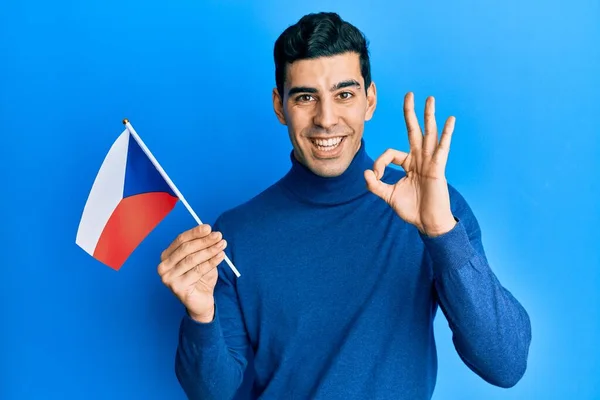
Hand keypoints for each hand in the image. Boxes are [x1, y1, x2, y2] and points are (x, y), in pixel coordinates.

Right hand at [157, 224, 226, 322]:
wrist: (202, 302)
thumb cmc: (200, 278)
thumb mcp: (201, 259)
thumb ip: (201, 246)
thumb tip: (210, 231)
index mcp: (166, 256)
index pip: (180, 240)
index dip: (195, 233)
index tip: (209, 227)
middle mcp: (163, 267)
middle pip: (185, 249)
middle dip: (204, 241)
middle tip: (219, 236)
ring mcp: (168, 278)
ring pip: (192, 259)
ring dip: (209, 250)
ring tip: (222, 245)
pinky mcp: (177, 287)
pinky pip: (197, 271)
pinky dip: (211, 262)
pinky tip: (221, 256)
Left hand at [364, 92, 456, 236]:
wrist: (427, 223)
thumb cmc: (411, 209)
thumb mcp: (387, 196)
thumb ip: (375, 185)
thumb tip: (365, 173)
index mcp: (408, 164)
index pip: (390, 153)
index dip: (379, 163)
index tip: (375, 176)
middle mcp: (419, 159)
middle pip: (413, 131)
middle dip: (410, 113)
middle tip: (410, 94)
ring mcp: (429, 161)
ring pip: (428, 134)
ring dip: (429, 116)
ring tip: (430, 98)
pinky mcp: (438, 167)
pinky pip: (442, 147)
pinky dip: (447, 133)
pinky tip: (450, 119)